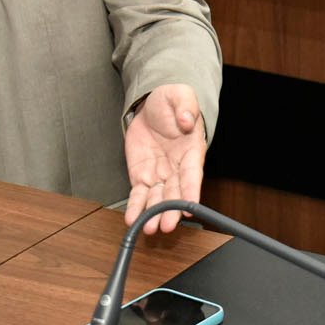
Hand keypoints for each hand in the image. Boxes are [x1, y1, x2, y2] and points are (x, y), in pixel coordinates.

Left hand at [123, 84, 205, 234]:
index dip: (191, 191)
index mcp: (192, 151)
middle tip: (166, 225)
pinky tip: (131, 219)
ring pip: (157, 198)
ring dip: (153, 214)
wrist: (152, 106)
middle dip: (170, 210)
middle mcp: (177, 167)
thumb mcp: (180, 96)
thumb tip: (187, 120)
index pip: (192, 174)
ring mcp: (159, 174)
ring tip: (148, 228)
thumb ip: (185, 107)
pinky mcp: (142, 176)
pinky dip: (135, 207)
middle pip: (175, 193)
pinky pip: (139, 194)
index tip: (190, 207)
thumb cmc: (172, 101)